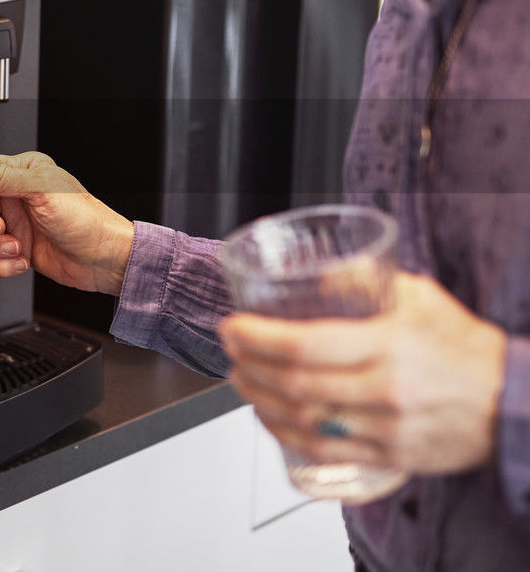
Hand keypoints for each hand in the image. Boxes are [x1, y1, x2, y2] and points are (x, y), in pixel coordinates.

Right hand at [0, 149, 133, 294]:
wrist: (102, 259)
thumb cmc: (86, 220)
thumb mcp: (42, 190)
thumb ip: (3, 175)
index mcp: (19, 174)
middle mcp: (13, 197)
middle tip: (1, 227)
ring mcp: (13, 224)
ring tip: (17, 247)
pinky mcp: (13, 249)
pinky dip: (1, 264)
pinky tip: (22, 260)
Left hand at [222, 272, 508, 474]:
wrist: (512, 400)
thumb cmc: (463, 346)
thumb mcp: (418, 296)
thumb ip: (363, 281)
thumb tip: (311, 275)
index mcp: (390, 345)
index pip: (306, 344)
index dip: (258, 338)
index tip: (233, 327)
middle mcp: (386, 390)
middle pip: (296, 384)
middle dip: (250, 366)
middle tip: (230, 349)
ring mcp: (387, 428)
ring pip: (303, 420)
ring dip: (259, 400)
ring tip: (240, 379)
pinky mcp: (389, 456)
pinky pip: (323, 450)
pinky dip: (285, 434)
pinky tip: (267, 416)